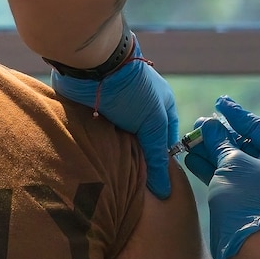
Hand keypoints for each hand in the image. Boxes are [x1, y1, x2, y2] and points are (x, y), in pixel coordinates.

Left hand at [50, 34, 178, 197]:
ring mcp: (117, 109)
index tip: (155, 186)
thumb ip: (158, 157)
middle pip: (141, 143)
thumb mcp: (154, 124)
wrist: (93, 66)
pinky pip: (100, 136)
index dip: (162, 162)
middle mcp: (141, 107)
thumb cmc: (133, 90)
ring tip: (114, 182)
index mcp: (162, 105)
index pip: (166, 141)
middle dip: (138, 162)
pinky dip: (100, 148)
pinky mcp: (96, 111)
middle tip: (133, 190)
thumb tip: (165, 192)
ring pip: (120, 141)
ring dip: (117, 156)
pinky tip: (98, 165)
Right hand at [182, 96, 259, 258]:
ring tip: (190, 140)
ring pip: (236, 163)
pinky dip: (214, 169)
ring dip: (213, 151)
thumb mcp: (232, 164)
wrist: (250, 248)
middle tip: (200, 125)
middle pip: (246, 145)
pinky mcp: (250, 202)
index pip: (259, 127)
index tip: (219, 102)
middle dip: (221, 135)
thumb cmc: (247, 202)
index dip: (236, 114)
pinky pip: (232, 178)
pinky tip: (192, 158)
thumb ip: (220, 141)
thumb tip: (210, 126)